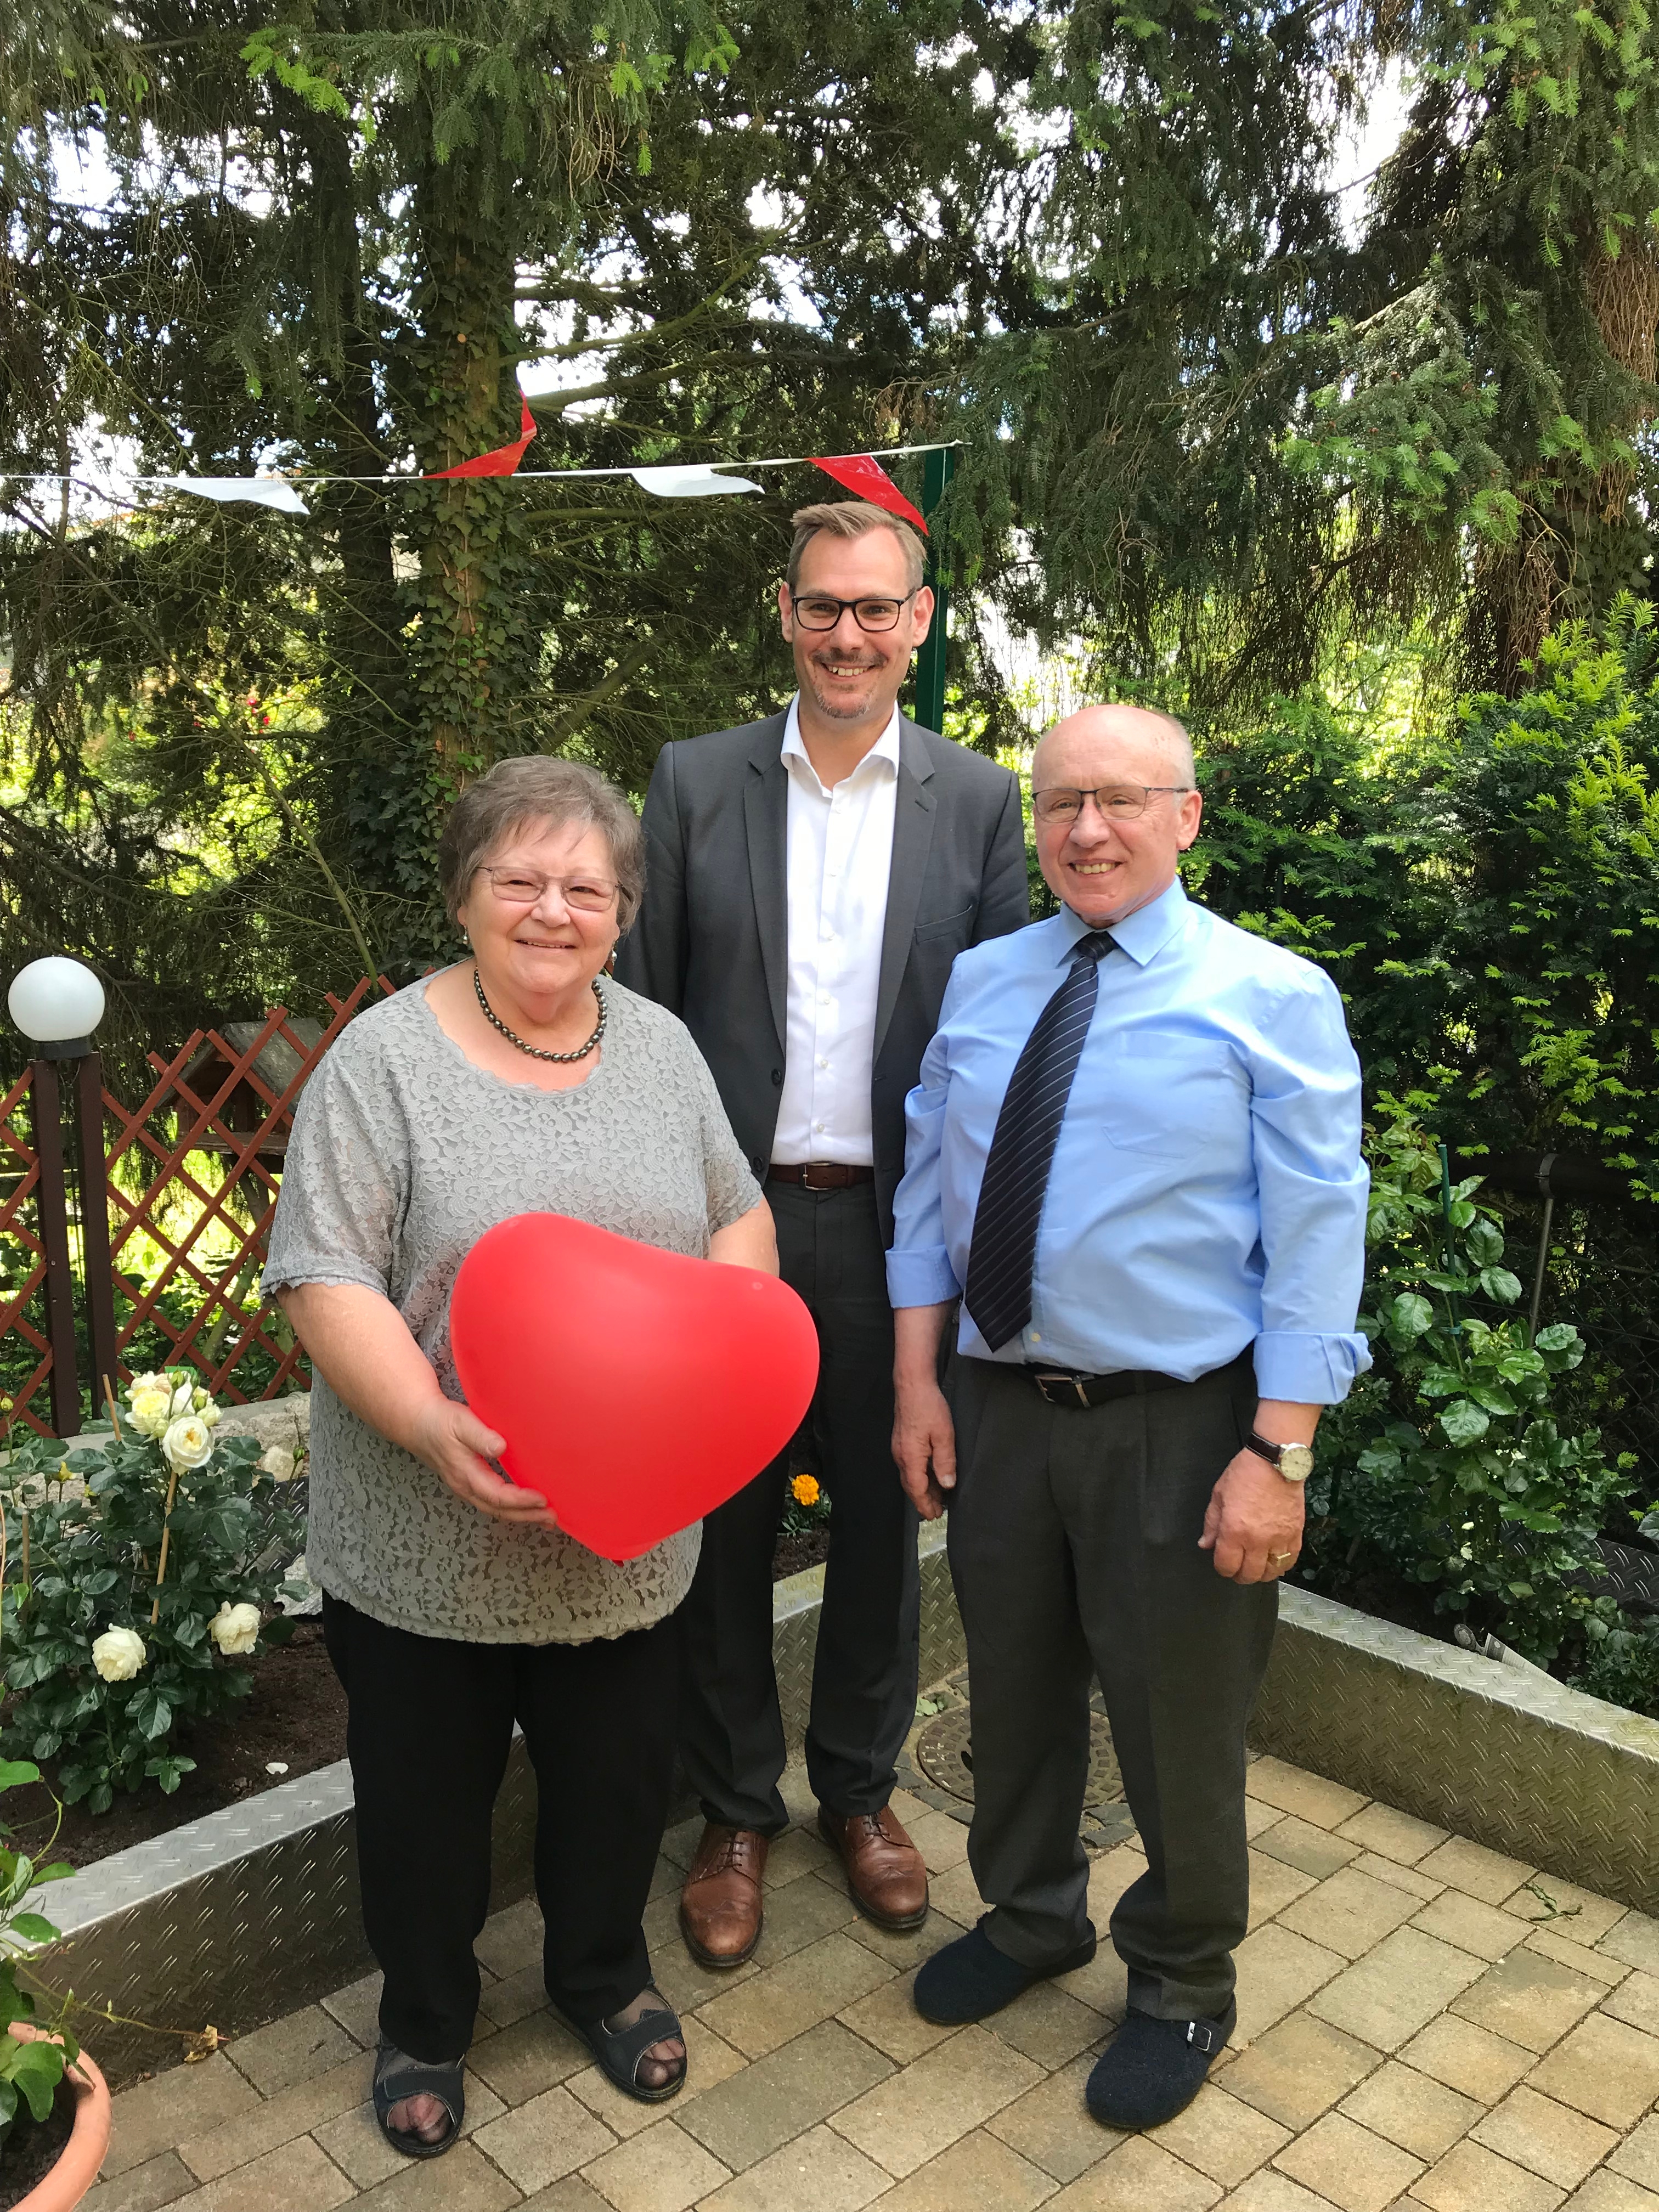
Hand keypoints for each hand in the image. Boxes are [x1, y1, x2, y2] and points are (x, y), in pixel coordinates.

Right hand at [407, 1398, 560, 1530]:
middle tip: (551, 1518)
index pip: (497, 1495)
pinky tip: (525, 1506)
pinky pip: (493, 1502)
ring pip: (496, 1509)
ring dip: (521, 1515)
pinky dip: (511, 1508)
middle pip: (499, 1510)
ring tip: (545, 1519)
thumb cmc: (441, 1421)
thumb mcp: (461, 1423)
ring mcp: (466, 1487)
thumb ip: (481, 1436)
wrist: (419, 1423)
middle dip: (526, 1516)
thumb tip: (500, 1448)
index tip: (542, 1499)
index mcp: (466, 1474)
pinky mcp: (469, 1483)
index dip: (521, 1501)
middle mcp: (466, 1486)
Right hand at [892, 1378, 956, 1520]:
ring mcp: (899, 1448)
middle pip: (911, 1486)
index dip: (926, 1505)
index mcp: (910, 1458)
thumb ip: (945, 1462)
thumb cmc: (928, 1407)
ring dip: (922, 1488)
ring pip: (910, 1476)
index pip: (917, 1490)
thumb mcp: (944, 1435)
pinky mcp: (901, 1441)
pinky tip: (929, 1475)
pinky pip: (909, 1465)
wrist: (912, 1385)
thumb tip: (947, 1485)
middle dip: (923, 1500)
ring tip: (935, 1497)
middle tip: (936, 1511)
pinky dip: (919, 1476)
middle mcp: (900, 1456)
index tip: (934, 1516)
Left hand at [1199, 1449, 1304, 1583]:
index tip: (1222, 1563)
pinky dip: (1281, 1565)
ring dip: (1262, 1573)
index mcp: (1234, 1531)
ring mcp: (1278, 1539)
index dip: (1222, 1568)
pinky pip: (1290, 1560)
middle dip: (1240, 1575)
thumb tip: (1205, 1544)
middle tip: (1238, 1568)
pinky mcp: (1295, 1534)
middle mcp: (1257, 1540)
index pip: (1226, 1565)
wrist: (1276, 1462)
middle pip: (1249, 1574)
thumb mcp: (1218, 1495)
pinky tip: (1274, 1560)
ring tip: (1256, 1566)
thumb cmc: (1245, 1474)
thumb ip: (1211, 1523)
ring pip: (1271, 1572)